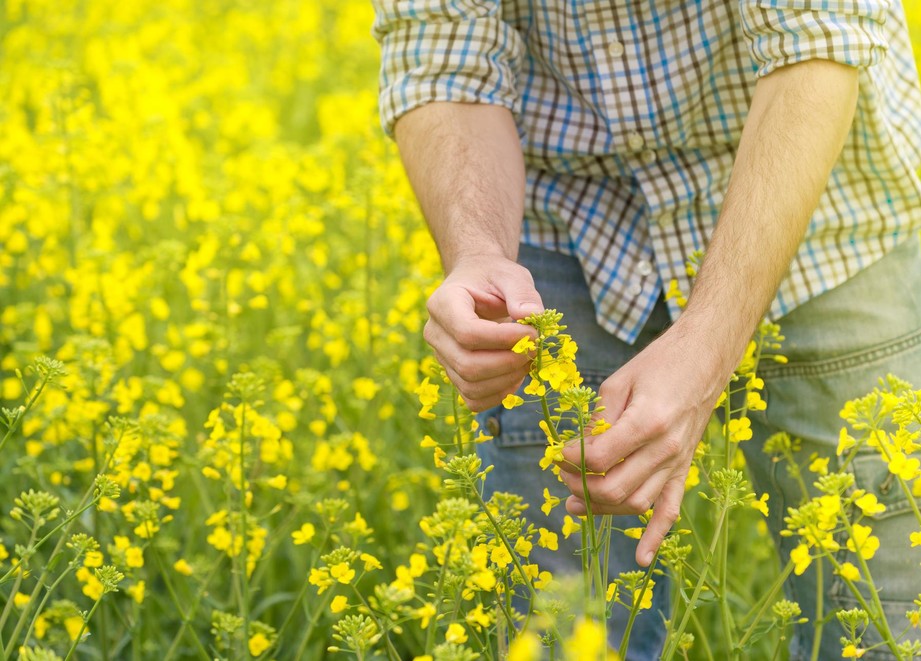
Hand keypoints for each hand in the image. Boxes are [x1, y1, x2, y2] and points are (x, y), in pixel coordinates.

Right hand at [423, 254, 543, 411]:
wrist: (476, 285)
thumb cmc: (493, 278)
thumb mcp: (511, 275)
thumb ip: (522, 293)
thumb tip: (532, 317)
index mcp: (442, 303)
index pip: (467, 332)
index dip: (504, 339)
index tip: (533, 333)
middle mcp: (435, 333)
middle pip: (467, 364)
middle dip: (508, 362)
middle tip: (534, 349)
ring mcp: (441, 357)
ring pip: (470, 386)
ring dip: (507, 380)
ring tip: (527, 360)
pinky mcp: (452, 375)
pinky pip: (473, 399)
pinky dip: (499, 394)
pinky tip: (515, 375)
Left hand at [557, 323, 728, 565]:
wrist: (703, 360)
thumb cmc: (657, 364)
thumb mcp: (618, 383)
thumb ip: (598, 421)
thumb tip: (577, 450)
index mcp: (647, 422)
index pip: (599, 457)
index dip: (570, 458)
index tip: (556, 451)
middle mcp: (666, 449)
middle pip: (615, 487)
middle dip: (579, 486)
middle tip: (560, 473)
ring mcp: (678, 463)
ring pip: (636, 503)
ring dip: (602, 509)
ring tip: (574, 504)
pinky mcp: (683, 469)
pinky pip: (671, 509)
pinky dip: (656, 536)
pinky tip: (641, 558)